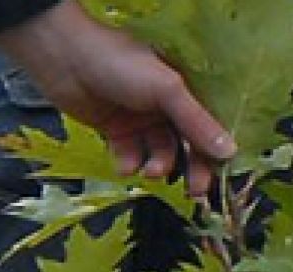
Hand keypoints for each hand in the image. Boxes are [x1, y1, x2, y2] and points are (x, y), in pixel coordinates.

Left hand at [0, 1, 234, 196]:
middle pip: (187, 146)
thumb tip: (229, 151)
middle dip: (191, 169)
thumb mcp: (166, 89)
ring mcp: (141, 119)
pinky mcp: (116, 131)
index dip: (215, 152)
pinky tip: (123, 162)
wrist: (63, 57)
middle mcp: (165, 106)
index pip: (209, 127)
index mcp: (184, 90)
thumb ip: (197, 122)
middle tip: (194, 191)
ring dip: (157, 166)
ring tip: (148, 169)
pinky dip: (128, 163)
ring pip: (160, 154)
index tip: (221, 175)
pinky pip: (131, 156)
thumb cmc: (117, 61)